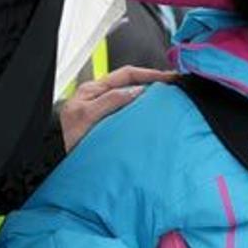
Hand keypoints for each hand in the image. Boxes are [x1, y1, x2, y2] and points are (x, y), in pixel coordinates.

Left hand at [60, 65, 174, 150]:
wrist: (74, 173)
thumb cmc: (72, 143)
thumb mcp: (86, 117)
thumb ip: (109, 101)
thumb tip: (135, 90)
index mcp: (92, 92)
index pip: (125, 75)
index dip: (148, 74)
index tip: (168, 78)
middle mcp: (101, 99)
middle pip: (132, 84)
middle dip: (154, 83)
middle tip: (174, 86)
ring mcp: (110, 113)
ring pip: (135, 99)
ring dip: (152, 98)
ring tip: (170, 100)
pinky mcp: (117, 127)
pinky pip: (135, 115)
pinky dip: (147, 113)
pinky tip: (157, 118)